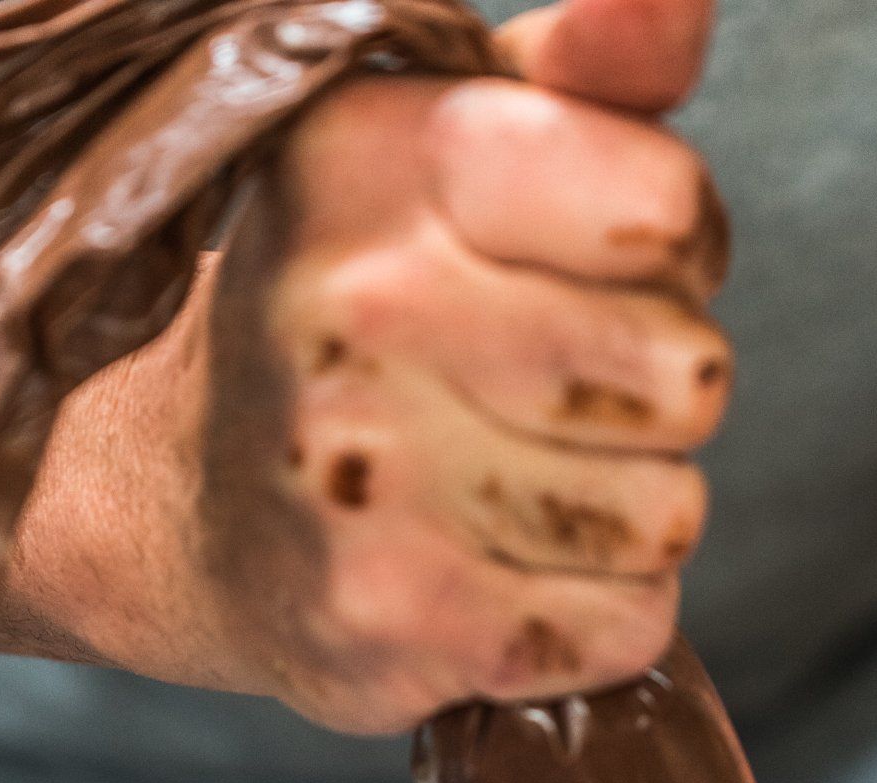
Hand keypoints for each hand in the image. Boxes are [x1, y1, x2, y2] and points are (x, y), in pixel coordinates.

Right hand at [2, 0, 730, 724]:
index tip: (594, 263)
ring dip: (623, 513)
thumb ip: (594, 67)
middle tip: (540, 390)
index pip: (668, 206)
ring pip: (666, 515)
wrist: (186, 503)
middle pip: (689, 377)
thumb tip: (678, 6)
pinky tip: (498, 568)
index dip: (675, 246)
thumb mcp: (456, 134)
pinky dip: (591, 617)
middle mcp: (362, 307)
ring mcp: (369, 478)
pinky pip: (624, 626)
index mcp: (382, 156)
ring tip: (510, 480)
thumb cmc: (364, 300)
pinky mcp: (396, 623)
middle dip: (648, 393)